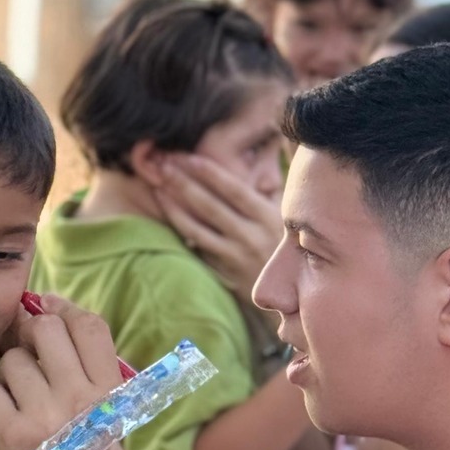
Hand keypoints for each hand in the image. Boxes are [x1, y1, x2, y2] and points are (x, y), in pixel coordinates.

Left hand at [0, 296, 122, 449]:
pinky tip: (3, 420)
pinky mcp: (7, 431)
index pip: (91, 326)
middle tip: (28, 354)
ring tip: (20, 403)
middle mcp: (80, 401)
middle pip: (46, 329)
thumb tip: (40, 308)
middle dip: (29, 335)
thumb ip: (81, 366)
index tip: (47, 306)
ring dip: (9, 374)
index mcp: (108, 395)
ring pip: (12, 360)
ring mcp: (43, 416)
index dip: (65, 308)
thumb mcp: (98, 414)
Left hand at [153, 157, 281, 301]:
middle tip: (163, 167)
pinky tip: (168, 219)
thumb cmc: (285, 245)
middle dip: (184, 184)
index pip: (234, 190)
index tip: (188, 158)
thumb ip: (266, 192)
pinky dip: (182, 234)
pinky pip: (197, 249)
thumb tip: (249, 161)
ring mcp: (234, 257)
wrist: (291, 291)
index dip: (210, 173)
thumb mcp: (283, 216)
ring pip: (196, 229)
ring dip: (174, 208)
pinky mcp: (223, 273)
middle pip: (210, 207)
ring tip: (158, 189)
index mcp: (267, 217)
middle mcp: (250, 236)